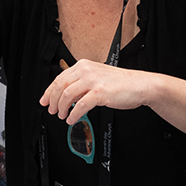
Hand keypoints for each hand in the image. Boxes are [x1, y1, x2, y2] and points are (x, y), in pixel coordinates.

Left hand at [39, 59, 159, 126]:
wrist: (140, 85)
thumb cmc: (121, 83)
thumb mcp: (97, 77)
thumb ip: (81, 83)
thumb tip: (66, 95)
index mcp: (83, 65)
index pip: (59, 78)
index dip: (49, 91)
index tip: (44, 100)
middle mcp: (86, 71)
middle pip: (60, 86)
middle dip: (52, 100)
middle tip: (51, 110)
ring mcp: (93, 81)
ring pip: (67, 96)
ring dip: (61, 108)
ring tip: (61, 116)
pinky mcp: (99, 93)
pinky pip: (80, 106)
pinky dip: (73, 114)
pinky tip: (71, 119)